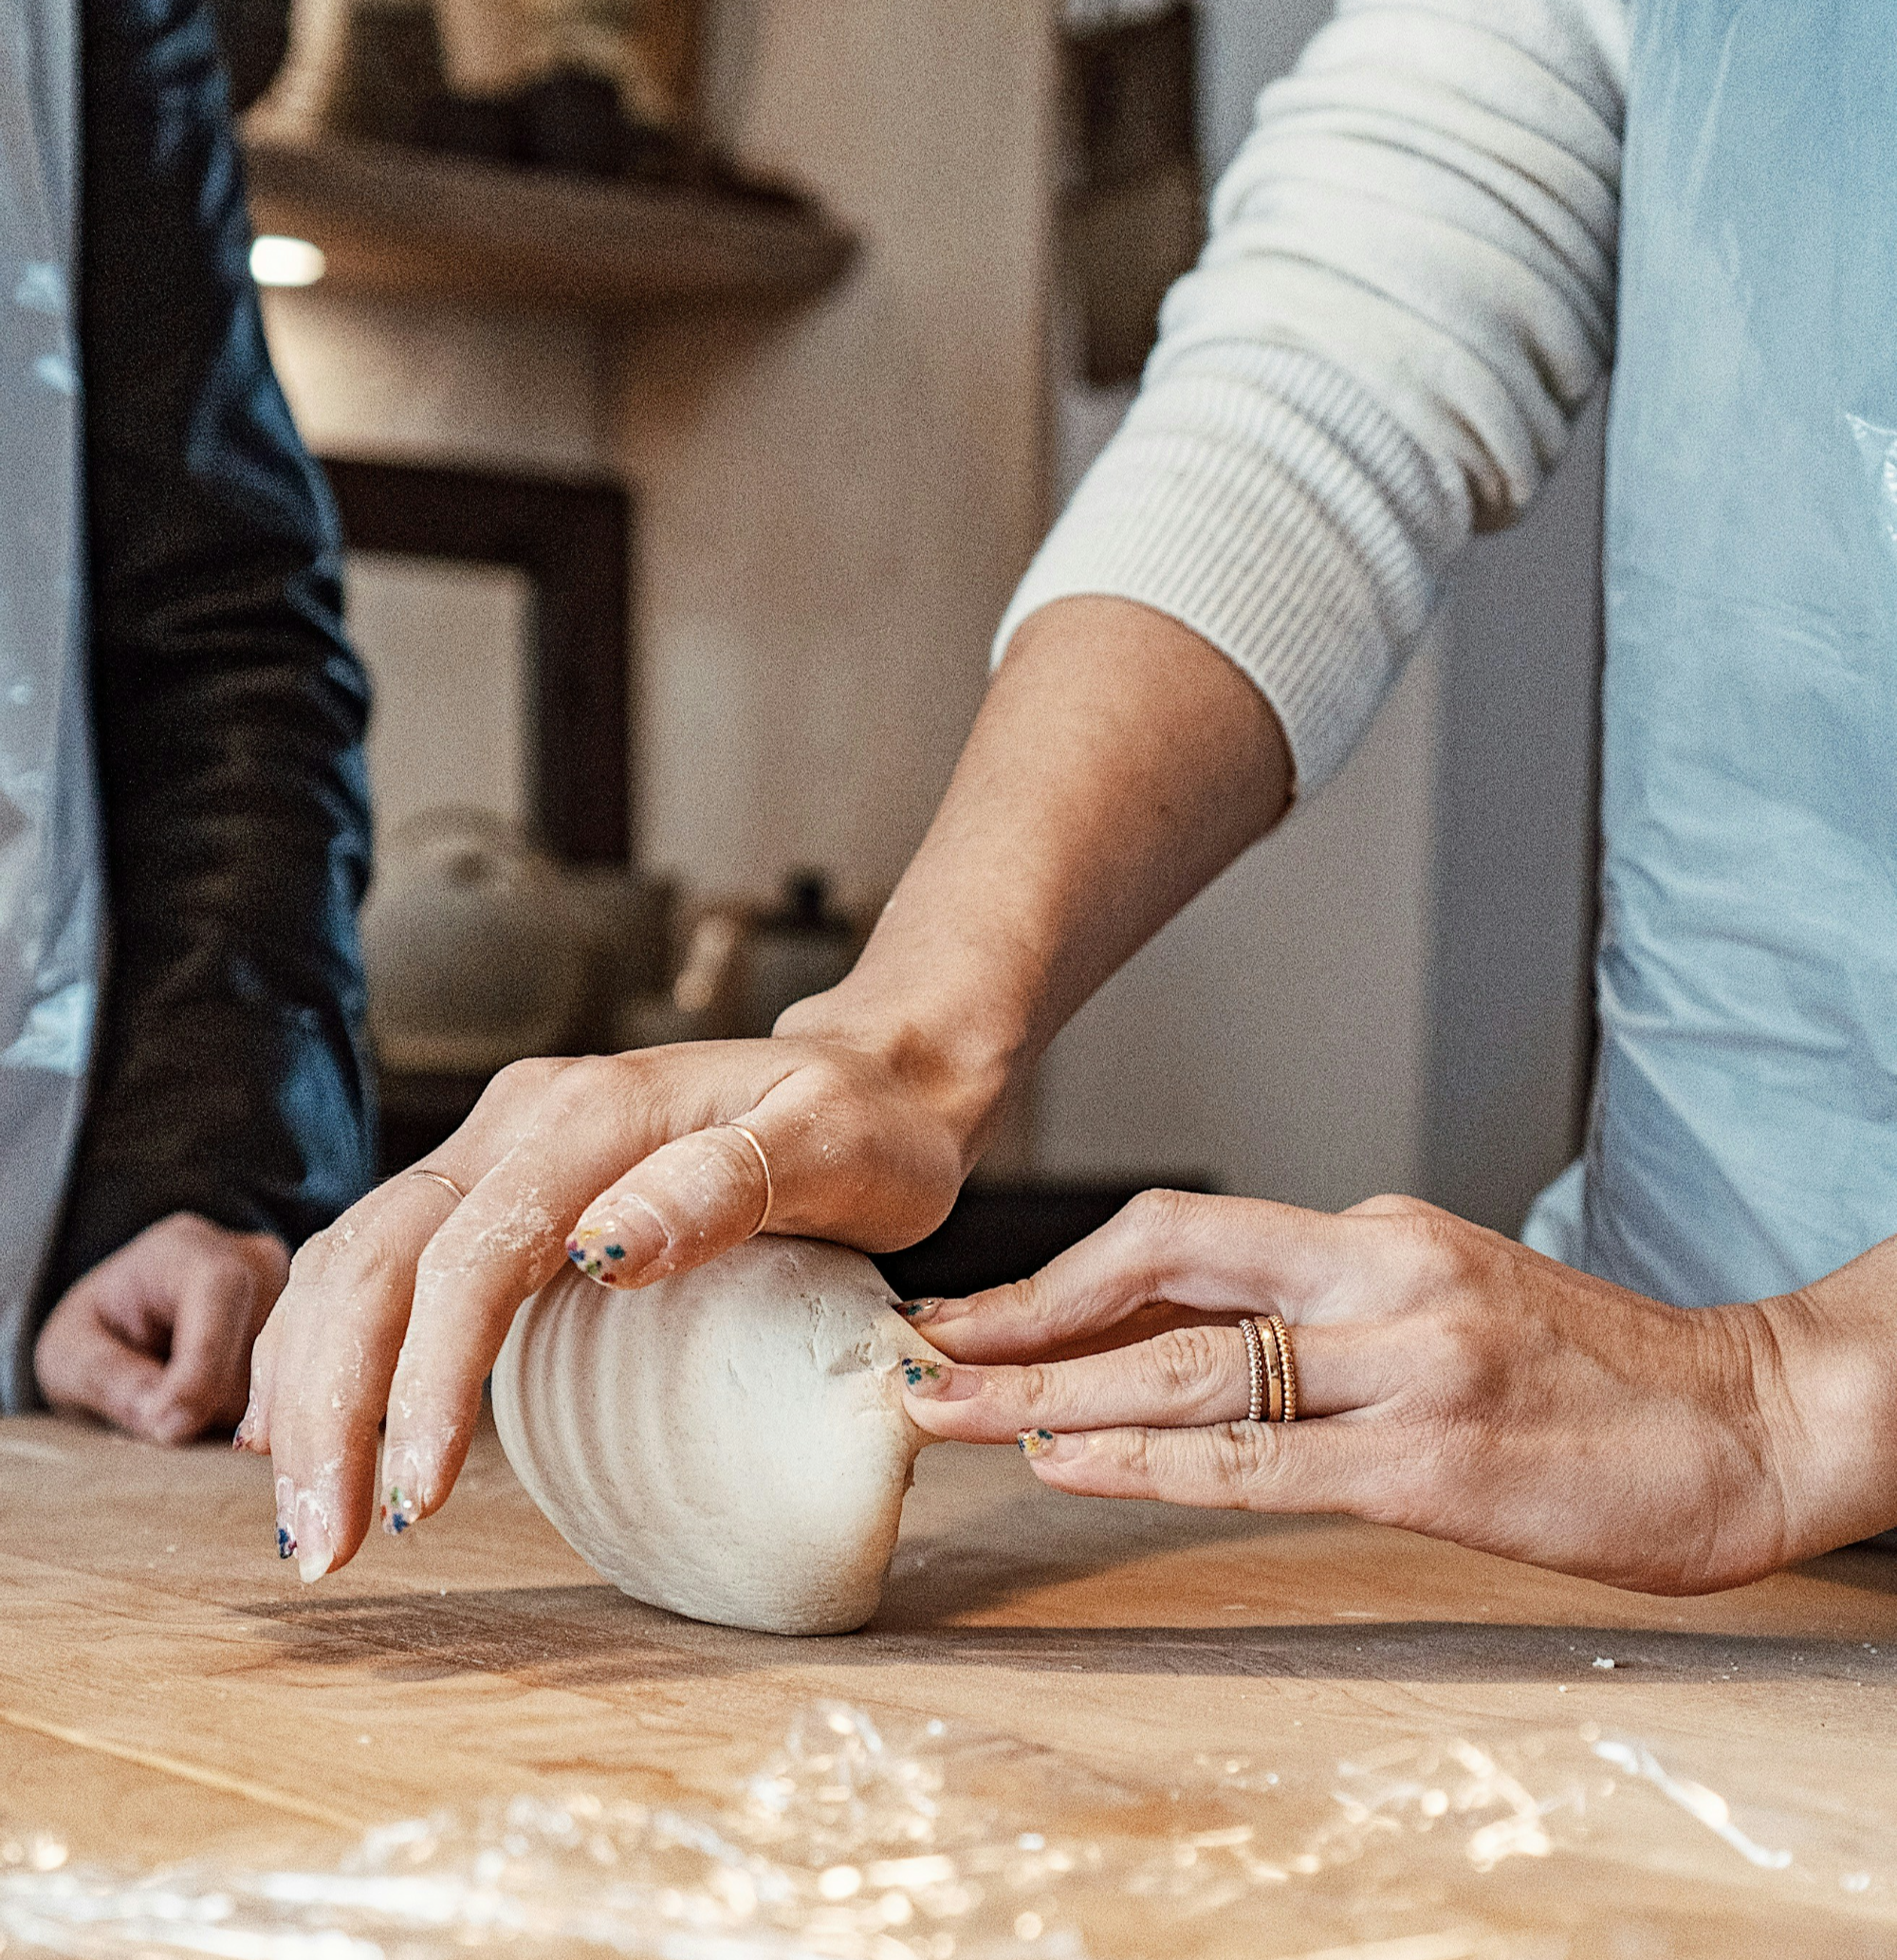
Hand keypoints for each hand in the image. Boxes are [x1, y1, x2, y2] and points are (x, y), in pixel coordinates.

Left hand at [36, 1212, 289, 1443]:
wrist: (135, 1325)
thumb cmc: (99, 1333)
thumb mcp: (67, 1356)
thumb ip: (109, 1378)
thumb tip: (168, 1418)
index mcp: (187, 1248)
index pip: (219, 1291)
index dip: (203, 1365)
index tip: (168, 1427)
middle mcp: (256, 1259)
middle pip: (258, 1345)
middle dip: (211, 1403)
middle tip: (160, 1424)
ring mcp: (295, 1294)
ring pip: (283, 1378)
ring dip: (234, 1417)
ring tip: (188, 1411)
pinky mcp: (313, 1333)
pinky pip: (299, 1391)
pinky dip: (257, 1420)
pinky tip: (223, 1412)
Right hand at [245, 597, 1294, 1580]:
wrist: (870, 1079)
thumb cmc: (867, 1127)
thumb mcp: (832, 1148)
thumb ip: (725, 1186)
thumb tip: (603, 1248)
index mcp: (589, 1112)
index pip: (473, 1251)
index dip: (430, 1378)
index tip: (419, 1498)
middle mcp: (518, 1120)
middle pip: (378, 1259)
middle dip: (333, 1406)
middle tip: (323, 1545)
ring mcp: (495, 1150)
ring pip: (354, 1262)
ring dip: (310, 1386)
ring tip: (307, 1519)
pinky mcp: (495, 1188)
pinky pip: (380, 1263)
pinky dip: (327, 1347)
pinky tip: (303, 1425)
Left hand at [897, 1190, 1896, 1594]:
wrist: (1748, 1418)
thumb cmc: (1589, 1372)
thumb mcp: (1442, 1299)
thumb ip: (1314, 1312)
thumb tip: (1174, 1342)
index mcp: (1371, 1233)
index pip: (1178, 1235)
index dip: (1058, 1274)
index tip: (970, 1313)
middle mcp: (1377, 1275)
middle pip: (1158, 1274)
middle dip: (1020, 1318)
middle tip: (917, 1354)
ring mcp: (1406, 1362)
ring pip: (1187, 1365)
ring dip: (1048, 1388)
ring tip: (946, 1410)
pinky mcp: (1433, 1459)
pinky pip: (1256, 1459)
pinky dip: (1144, 1458)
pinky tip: (1065, 1460)